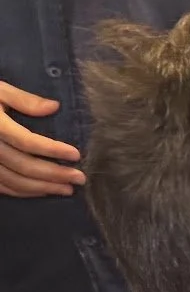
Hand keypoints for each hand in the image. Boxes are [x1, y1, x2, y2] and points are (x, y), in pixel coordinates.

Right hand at [0, 79, 83, 196]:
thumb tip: (54, 107)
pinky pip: (2, 187)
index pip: (26, 141)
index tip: (76, 155)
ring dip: (42, 188)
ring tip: (67, 189)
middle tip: (80, 178)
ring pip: (14, 181)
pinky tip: (42, 191)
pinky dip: (23, 192)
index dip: (52, 150)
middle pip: (23, 166)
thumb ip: (24, 99)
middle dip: (54, 174)